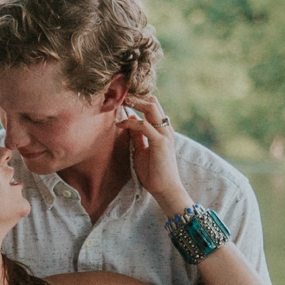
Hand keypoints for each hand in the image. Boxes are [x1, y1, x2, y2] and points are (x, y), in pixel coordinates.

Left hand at [116, 93, 188, 212]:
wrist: (165, 189)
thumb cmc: (153, 172)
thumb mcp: (141, 150)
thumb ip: (137, 136)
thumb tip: (130, 119)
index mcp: (162, 130)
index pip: (153, 107)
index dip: (138, 100)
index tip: (123, 98)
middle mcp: (165, 129)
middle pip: (153, 102)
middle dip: (136, 97)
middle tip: (120, 95)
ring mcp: (164, 134)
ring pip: (151, 108)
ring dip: (134, 103)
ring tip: (120, 102)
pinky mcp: (160, 142)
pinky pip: (143, 125)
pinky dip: (130, 123)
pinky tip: (120, 125)